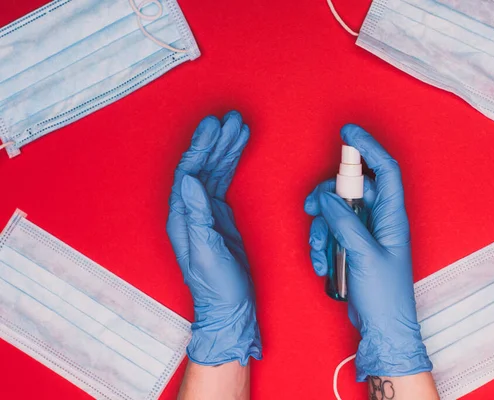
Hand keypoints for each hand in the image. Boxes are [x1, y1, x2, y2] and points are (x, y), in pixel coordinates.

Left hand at [167, 111, 260, 365]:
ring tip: (238, 127)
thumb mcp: (205, 250)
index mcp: (182, 216)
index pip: (188, 172)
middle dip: (215, 142)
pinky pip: (224, 181)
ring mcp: (206, 211)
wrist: (229, 305)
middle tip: (229, 119)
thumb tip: (189, 180)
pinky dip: (232, 163)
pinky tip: (239, 150)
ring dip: (226, 149)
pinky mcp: (220, 215)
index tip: (214, 127)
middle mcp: (191, 209)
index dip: (201, 148)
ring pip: (214, 171)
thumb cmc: (215, 284)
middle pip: (201, 166)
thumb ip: (197, 215)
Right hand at [304, 124, 431, 380]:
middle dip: (327, 196)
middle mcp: (380, 220)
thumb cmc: (384, 295)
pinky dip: (321, 244)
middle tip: (310, 207)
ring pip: (336, 212)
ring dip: (320, 228)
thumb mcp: (364, 254)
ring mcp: (365, 234)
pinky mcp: (353, 247)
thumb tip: (327, 197)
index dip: (368, 147)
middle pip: (351, 189)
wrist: (382, 328)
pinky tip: (320, 263)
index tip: (348, 132)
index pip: (384, 170)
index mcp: (392, 216)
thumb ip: (345, 222)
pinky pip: (332, 232)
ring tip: (318, 251)